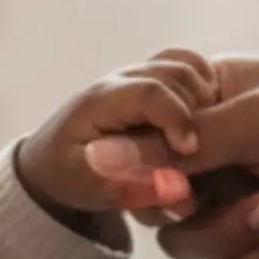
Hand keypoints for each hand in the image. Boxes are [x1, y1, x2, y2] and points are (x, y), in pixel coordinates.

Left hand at [14, 46, 220, 224]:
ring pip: (185, 67)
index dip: (178, 118)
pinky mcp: (150, 79)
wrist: (53, 161)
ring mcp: (137, 74)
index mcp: (102, 100)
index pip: (150, 92)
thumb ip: (135, 190)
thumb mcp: (93, 189)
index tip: (190, 149)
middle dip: (199, 109)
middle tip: (200, 146)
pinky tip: (205, 115)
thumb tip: (183, 193)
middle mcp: (121, 78)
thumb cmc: (70, 176)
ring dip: (205, 98)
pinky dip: (204, 84)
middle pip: (176, 74)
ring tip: (202, 135)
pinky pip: (187, 66)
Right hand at [151, 56, 258, 258]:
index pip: (137, 140)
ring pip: (183, 244)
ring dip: (224, 233)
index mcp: (204, 108)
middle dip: (177, 205)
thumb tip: (99, 157)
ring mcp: (237, 204)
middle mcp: (213, 157)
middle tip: (197, 198)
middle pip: (150, 199)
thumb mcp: (258, 120)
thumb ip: (179, 147)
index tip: (162, 174)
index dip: (138, 165)